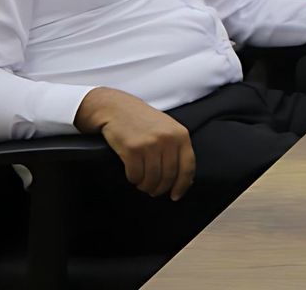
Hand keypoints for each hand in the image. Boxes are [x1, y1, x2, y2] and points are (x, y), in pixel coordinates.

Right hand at [75, 87, 194, 200]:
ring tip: (143, 184)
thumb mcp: (167, 129)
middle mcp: (167, 139)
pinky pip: (135, 175)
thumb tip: (185, 179)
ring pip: (152, 178)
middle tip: (154, 191)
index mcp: (181, 135)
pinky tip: (133, 175)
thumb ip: (177, 149)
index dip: (183, 185)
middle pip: (169, 176)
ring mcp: (150, 144)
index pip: (188, 167)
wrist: (117, 109)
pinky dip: (134, 179)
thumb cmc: (143, 121)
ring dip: (146, 186)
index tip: (176, 196)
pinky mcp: (132, 149)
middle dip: (160, 188)